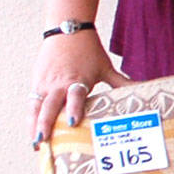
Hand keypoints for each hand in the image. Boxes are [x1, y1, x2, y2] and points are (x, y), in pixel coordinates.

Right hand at [31, 29, 129, 145]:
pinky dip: (31, 117)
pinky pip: (32, 102)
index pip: (74, 96)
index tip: (72, 123)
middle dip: (45, 123)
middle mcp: (59, 83)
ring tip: (35, 144)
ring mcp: (45, 83)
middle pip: (50, 105)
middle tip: (43, 141)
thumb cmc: (89, 51)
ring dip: (34, 125)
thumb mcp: (105, 67)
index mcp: (77, 79)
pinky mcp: (37, 82)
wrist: (67, 30)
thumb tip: (142, 89)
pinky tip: (31, 132)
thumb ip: (121, 82)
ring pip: (36, 107)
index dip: (73, 109)